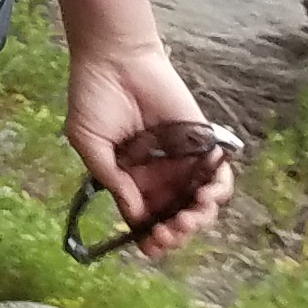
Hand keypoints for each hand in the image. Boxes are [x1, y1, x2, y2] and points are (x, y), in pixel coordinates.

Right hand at [67, 41, 229, 260]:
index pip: (145, 217)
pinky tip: (206, 195)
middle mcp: (159, 175)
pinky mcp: (203, 145)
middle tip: (169, 232)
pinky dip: (219, 191)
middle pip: (176, 217)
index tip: (150, 247)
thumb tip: (135, 215)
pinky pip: (219, 177)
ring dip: (197, 218)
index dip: (151, 238)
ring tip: (187, 217)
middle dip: (175, 233)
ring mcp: (183, 162)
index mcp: (130, 178)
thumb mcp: (87, 142)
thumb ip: (110, 178)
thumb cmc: (94, 98)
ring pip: (200, 204)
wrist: (116, 60)